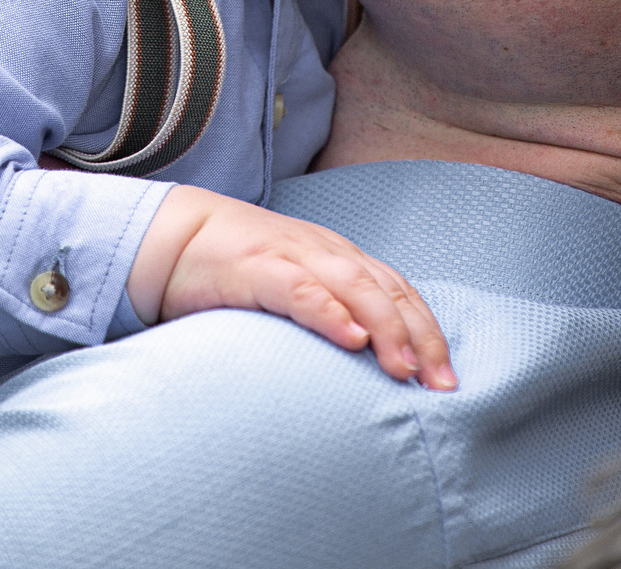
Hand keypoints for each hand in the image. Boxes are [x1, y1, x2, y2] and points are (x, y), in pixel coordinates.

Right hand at [126, 186, 456, 388]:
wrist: (173, 235)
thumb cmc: (236, 270)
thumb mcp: (294, 287)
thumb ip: (330, 313)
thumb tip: (367, 366)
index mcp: (338, 258)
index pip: (399, 291)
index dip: (428, 332)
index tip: (447, 378)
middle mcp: (325, 253)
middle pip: (388, 290)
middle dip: (420, 337)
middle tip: (440, 385)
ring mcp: (292, 256)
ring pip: (355, 286)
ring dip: (386, 328)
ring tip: (403, 369)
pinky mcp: (256, 268)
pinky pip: (299, 288)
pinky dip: (328, 311)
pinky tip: (349, 337)